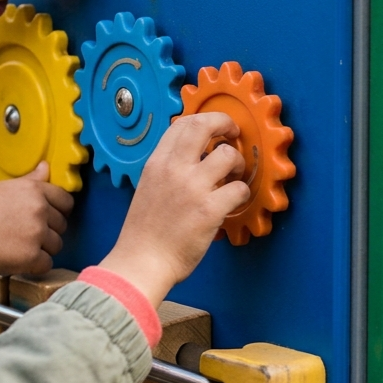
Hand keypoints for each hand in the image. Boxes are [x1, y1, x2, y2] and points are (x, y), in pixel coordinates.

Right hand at [0, 161, 73, 275]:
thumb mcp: (1, 188)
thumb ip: (30, 181)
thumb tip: (47, 167)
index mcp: (33, 190)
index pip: (66, 201)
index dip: (57, 211)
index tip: (46, 218)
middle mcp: (39, 209)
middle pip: (62, 225)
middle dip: (47, 231)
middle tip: (22, 234)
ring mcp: (37, 233)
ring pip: (56, 245)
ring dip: (41, 249)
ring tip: (16, 246)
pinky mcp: (31, 256)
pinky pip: (46, 264)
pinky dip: (34, 266)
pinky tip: (16, 259)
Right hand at [97, 113, 249, 306]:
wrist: (142, 262)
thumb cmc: (145, 233)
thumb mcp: (149, 188)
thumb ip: (168, 170)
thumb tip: (192, 159)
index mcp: (157, 164)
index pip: (182, 124)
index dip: (205, 120)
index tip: (216, 128)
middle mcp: (174, 169)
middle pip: (204, 126)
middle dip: (225, 124)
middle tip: (234, 135)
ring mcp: (193, 188)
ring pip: (228, 155)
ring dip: (237, 164)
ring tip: (234, 177)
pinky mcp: (209, 209)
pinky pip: (239, 189)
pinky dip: (241, 194)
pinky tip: (233, 203)